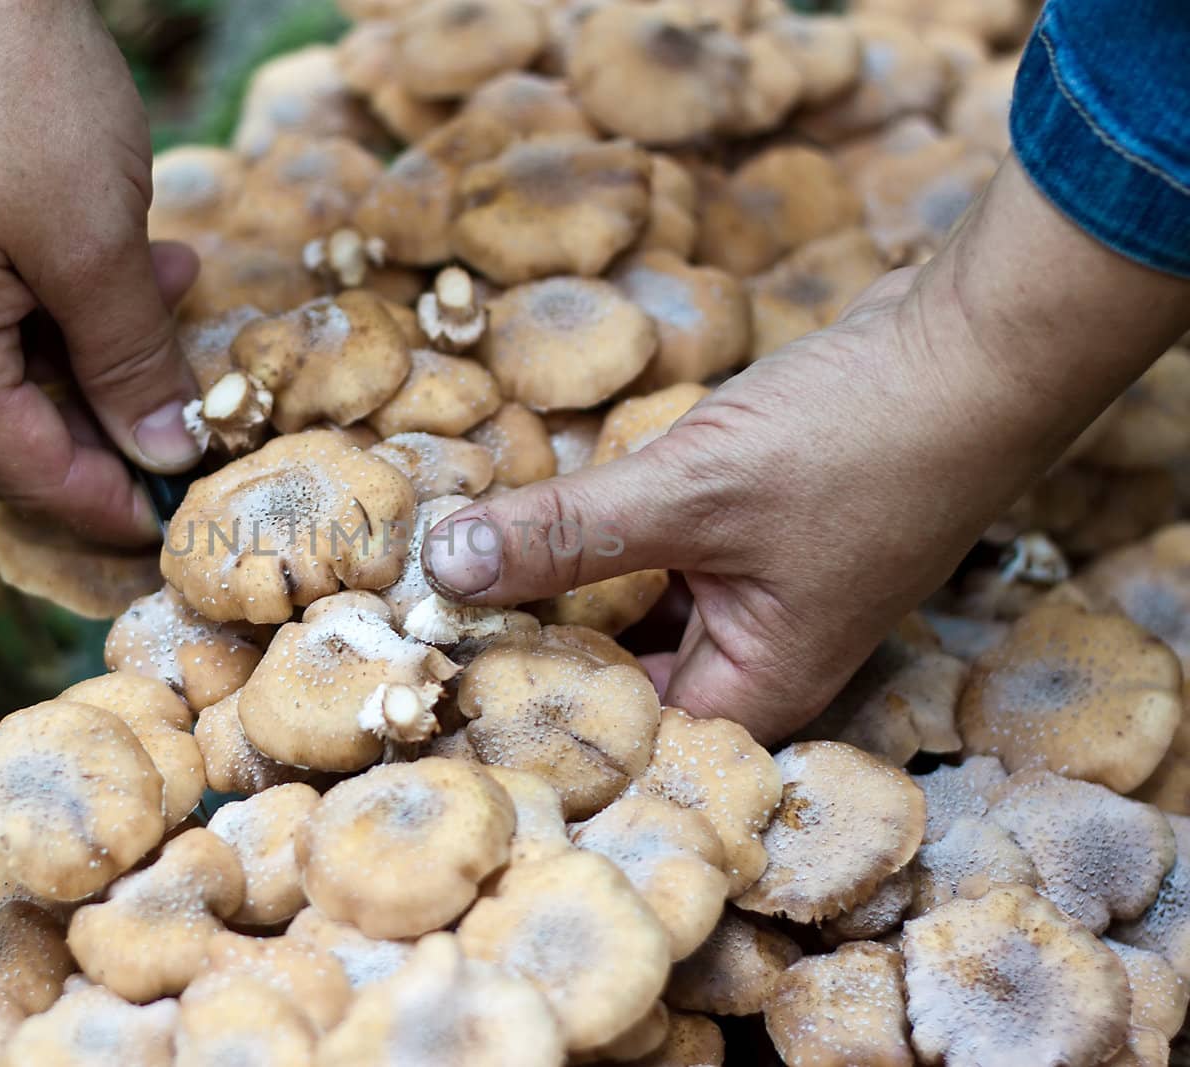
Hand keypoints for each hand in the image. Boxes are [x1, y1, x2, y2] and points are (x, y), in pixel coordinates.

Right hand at [0, 0, 202, 543]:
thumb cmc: (25, 99)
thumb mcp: (98, 247)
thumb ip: (131, 363)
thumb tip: (164, 452)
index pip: (18, 469)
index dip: (103, 502)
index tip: (174, 511)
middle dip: (96, 440)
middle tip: (181, 422)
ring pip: (0, 374)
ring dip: (92, 363)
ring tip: (173, 300)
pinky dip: (61, 313)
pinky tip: (129, 267)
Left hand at [425, 161, 1189, 740]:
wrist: (972, 351)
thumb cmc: (859, 441)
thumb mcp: (692, 490)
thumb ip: (566, 534)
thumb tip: (444, 569)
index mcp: (751, 691)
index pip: (611, 736)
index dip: (524, 707)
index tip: (433, 672)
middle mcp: (751, 661)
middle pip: (612, 678)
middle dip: (527, 641)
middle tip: (423, 615)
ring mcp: (751, 598)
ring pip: (626, 611)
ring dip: (556, 583)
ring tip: (452, 568)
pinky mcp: (745, 538)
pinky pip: (651, 557)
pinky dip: (599, 537)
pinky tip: (533, 513)